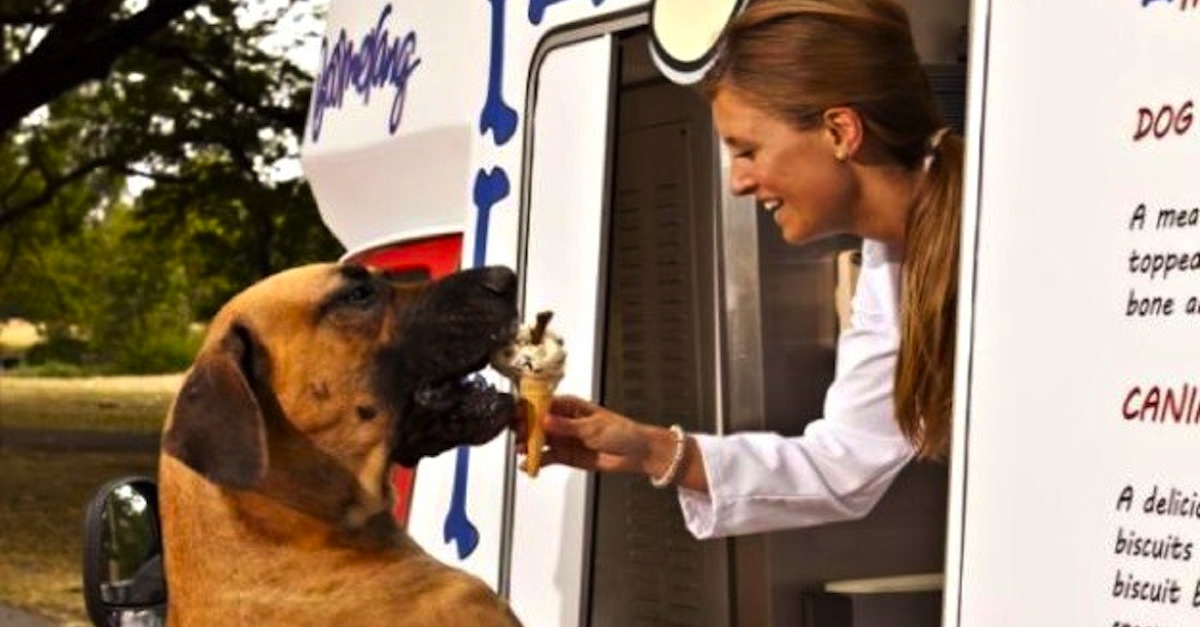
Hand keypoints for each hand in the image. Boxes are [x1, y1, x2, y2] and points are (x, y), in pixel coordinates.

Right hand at [515, 395, 670, 475]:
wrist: (635, 453)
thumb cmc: (621, 432)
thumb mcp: (592, 427)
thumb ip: (567, 426)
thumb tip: (546, 420)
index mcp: (570, 406)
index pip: (543, 404)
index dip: (529, 409)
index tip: (518, 414)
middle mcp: (563, 421)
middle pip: (536, 423)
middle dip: (525, 428)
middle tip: (518, 435)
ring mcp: (563, 438)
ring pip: (538, 441)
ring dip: (528, 445)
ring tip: (522, 450)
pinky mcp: (565, 455)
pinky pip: (546, 458)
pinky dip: (536, 461)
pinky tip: (528, 464)